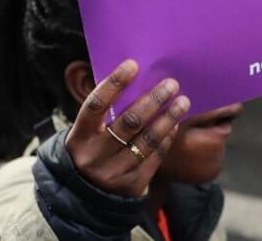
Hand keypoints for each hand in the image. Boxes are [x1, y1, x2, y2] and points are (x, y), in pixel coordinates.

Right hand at [64, 60, 189, 197]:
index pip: (95, 105)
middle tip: (171, 84)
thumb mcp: (87, 134)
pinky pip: (154, 158)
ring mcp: (113, 174)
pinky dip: (166, 139)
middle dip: (153, 100)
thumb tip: (135, 79)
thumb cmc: (91, 150)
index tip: (132, 65)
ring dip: (168, 118)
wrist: (85, 196)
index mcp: (79, 137)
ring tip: (182, 102)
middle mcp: (94, 156)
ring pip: (146, 141)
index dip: (113, 84)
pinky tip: (173, 125)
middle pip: (128, 122)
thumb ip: (105, 112)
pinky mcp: (131, 187)